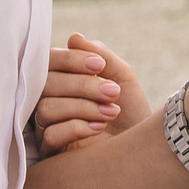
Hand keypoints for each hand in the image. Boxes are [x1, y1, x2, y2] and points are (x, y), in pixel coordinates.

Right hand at [31, 35, 149, 156]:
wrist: (144, 147)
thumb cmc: (131, 110)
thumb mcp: (121, 76)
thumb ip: (99, 54)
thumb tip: (73, 38)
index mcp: (62, 78)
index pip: (48, 62)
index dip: (71, 60)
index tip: (100, 65)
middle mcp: (48, 99)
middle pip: (45, 84)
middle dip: (82, 85)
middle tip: (113, 91)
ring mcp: (47, 126)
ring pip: (46, 108)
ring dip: (83, 107)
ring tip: (111, 111)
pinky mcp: (50, 151)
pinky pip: (50, 134)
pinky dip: (77, 127)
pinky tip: (99, 128)